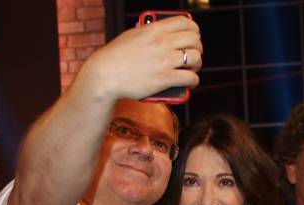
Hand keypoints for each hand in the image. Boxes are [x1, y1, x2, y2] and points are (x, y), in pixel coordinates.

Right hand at [80, 16, 201, 101]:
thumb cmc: (115, 57)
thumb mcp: (132, 35)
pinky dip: (194, 81)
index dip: (194, 31)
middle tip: (193, 55)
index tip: (193, 38)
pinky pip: (190, 78)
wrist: (105, 76)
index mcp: (156, 29)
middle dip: (198, 48)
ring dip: (197, 64)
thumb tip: (159, 35)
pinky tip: (190, 83)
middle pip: (194, 40)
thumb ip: (148, 33)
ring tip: (192, 69)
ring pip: (195, 58)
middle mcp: (163, 43)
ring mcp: (165, 61)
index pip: (186, 23)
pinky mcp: (165, 79)